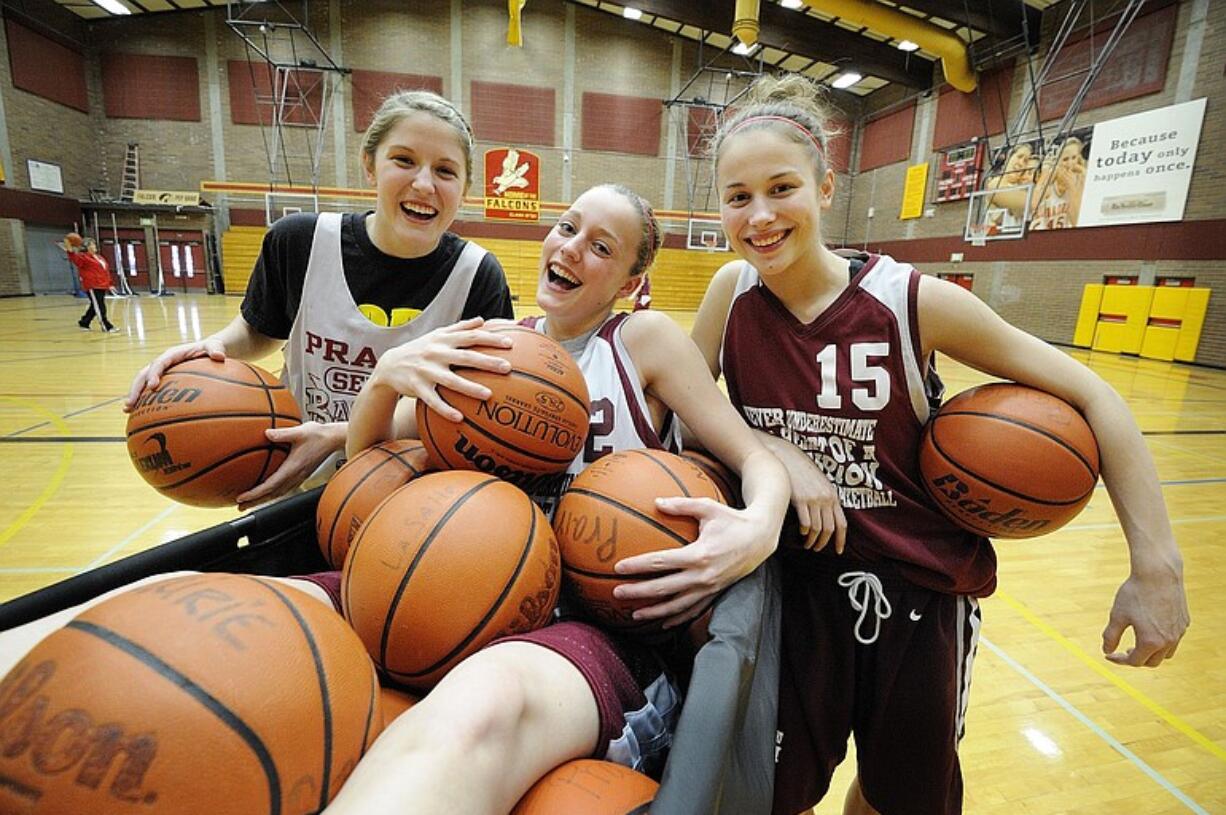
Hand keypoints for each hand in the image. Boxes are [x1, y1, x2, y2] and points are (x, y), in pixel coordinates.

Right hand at [124, 339, 225, 411]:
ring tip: (127, 409)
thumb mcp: (215, 346)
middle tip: (131, 403)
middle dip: (136, 388)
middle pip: (144, 374)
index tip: (152, 386)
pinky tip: (139, 415)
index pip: (159, 363)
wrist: (210, 351)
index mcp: (173, 354)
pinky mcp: (164, 380)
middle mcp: (163, 363)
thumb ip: (216, 349)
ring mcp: (162, 372)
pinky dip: (144, 400)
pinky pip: (151, 390)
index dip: (154, 373)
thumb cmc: (212, 349)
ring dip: (134, 395)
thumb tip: (219, 356)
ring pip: (142, 382)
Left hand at [235, 421, 342, 509]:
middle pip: (272, 494)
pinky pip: (284, 488)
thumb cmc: (319, 435)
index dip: (255, 493)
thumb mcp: (300, 431)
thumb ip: (282, 433)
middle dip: (255, 501)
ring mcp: (299, 477)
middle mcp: (296, 475)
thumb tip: (266, 433)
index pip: (271, 485)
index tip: (242, 497)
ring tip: (250, 503)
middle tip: (240, 506)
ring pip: (278, 493)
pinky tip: (267, 491)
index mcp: (294, 468)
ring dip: (263, 499)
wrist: (334, 439)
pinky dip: (272, 493)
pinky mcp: (301, 475)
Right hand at [370, 318, 511, 421]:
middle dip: (487, 362)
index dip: (491, 339)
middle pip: (465, 358)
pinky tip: (459, 418)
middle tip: (507, 368)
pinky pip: (433, 400)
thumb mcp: (437, 335)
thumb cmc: (420, 349)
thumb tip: (482, 320)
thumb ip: (460, 328)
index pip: (471, 337)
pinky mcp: (417, 388)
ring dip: (470, 388)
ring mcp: (426, 371)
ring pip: (450, 381)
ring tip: (488, 395)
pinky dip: (445, 409)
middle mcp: (436, 354)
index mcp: (443, 340)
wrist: (389, 365)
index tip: (510, 344)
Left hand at [612, 496, 776, 628]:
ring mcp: (709, 588)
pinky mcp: (716, 593)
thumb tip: (656, 501)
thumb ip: (682, 504)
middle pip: (663, 588)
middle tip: (616, 593)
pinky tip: (663, 622)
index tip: (619, 567)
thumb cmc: (733, 519)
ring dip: (654, 611)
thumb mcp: (708, 507)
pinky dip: (677, 618)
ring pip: (677, 605)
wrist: (760, 538)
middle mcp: (703, 575)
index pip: (661, 562)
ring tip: (634, 614)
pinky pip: (694, 610)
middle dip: (638, 592)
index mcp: (699, 554)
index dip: (638, 565)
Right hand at [770, 440, 845, 551]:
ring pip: (818, 529)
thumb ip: (825, 499)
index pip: (842, 523)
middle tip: (816, 548)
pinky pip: (806, 522)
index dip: (840, 539)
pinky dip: (804, 531)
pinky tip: (801, 533)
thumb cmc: (801, 471)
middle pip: (829, 529)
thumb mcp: (820, 484)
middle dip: (824, 543)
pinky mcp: (800, 500)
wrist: (787, 458)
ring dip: (812, 540)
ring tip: (807, 544)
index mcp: (833, 496)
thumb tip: (826, 517)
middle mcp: (826, 499)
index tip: (838, 551)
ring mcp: (813, 499)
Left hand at [1102, 566, 1189, 667]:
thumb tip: (1106, 651)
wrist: (1158, 573)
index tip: (1109, 655)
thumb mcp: (1117, 615)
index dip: (1119, 660)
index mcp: (1150, 642)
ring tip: (1140, 642)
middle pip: (1152, 662)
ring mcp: (1179, 632)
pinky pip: (1174, 638)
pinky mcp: (1184, 622)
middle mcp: (1168, 641)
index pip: (1134, 661)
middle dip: (1137, 659)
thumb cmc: (1135, 593)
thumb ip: (1111, 636)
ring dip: (1153, 652)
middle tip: (1126, 650)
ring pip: (1166, 653)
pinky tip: (1152, 628)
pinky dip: (1163, 640)